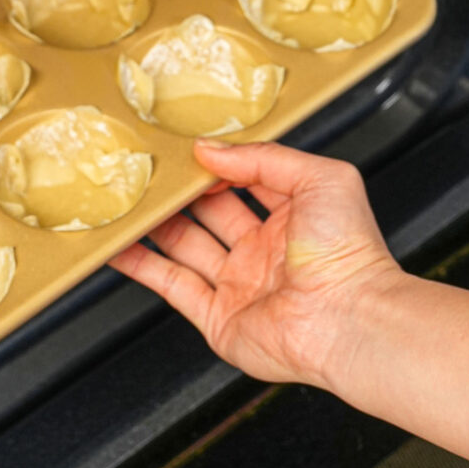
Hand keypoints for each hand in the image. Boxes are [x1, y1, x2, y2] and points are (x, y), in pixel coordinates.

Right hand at [110, 139, 403, 389]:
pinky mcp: (218, 317)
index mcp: (291, 218)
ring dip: (154, 224)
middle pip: (206, 213)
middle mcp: (263, 253)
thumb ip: (264, 158)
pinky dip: (140, 266)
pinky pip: (170, 285)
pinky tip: (119, 246)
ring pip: (183, 246)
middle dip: (178, 192)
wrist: (348, 320)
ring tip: (126, 198)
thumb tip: (212, 149)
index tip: (184, 147)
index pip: (242, 181)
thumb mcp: (320, 178)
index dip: (214, 164)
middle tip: (148, 169)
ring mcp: (238, 285)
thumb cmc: (349, 254)